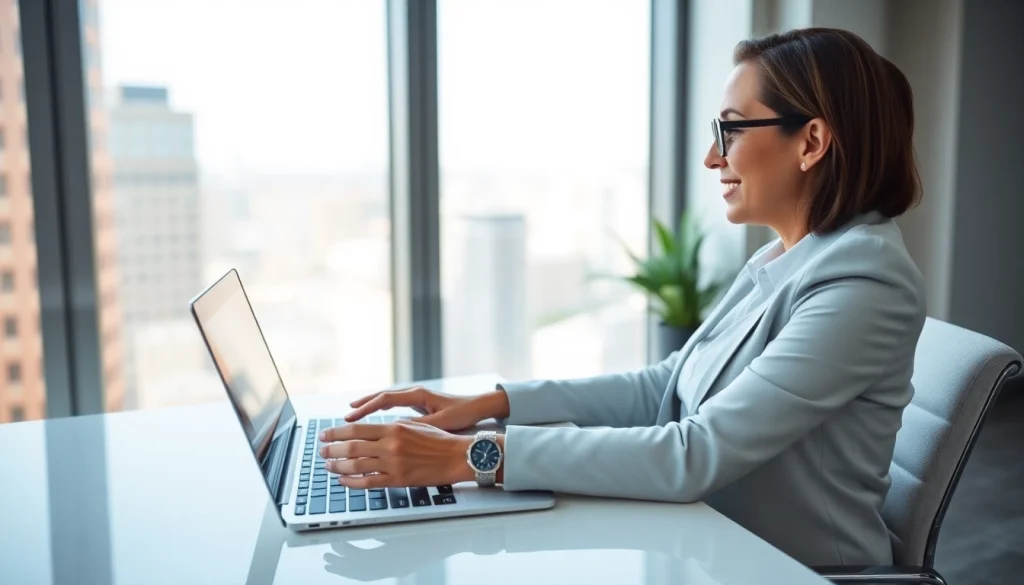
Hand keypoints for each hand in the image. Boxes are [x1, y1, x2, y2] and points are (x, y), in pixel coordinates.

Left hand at [320, 421, 497, 488]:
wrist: (458, 456)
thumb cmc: (439, 440)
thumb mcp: (413, 425)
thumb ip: (391, 428)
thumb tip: (370, 430)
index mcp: (394, 428)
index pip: (357, 429)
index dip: (336, 432)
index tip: (325, 434)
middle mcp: (391, 445)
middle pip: (352, 446)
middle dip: (332, 449)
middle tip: (321, 450)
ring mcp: (393, 463)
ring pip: (356, 465)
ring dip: (338, 465)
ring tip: (328, 465)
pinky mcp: (398, 480)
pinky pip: (369, 482)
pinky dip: (352, 481)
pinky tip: (343, 479)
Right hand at [344, 386, 508, 431]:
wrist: (478, 406)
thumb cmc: (462, 413)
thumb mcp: (441, 422)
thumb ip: (419, 425)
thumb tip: (397, 429)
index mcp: (418, 395)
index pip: (386, 399)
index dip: (367, 407)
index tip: (352, 415)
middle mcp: (415, 393)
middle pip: (382, 396)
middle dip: (363, 405)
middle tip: (346, 415)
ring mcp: (416, 398)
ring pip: (387, 399)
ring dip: (370, 406)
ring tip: (353, 415)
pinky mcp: (420, 404)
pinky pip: (395, 405)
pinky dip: (382, 410)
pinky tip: (375, 418)